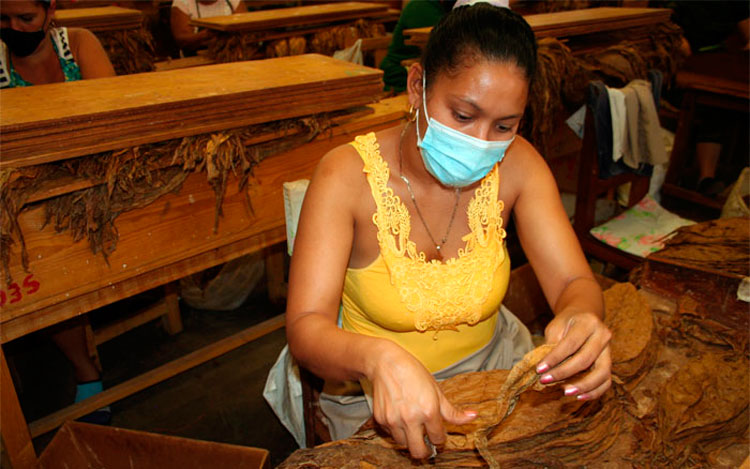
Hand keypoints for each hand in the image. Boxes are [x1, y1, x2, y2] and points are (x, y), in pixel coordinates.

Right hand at [368, 344, 476, 458]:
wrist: (387, 363)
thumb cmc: (414, 374)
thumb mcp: (437, 391)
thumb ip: (453, 411)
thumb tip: (474, 417)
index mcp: (429, 411)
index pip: (438, 439)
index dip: (439, 437)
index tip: (437, 433)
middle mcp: (410, 418)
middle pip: (419, 452)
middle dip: (425, 450)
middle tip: (426, 444)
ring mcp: (394, 420)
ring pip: (404, 444)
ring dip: (410, 439)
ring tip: (412, 426)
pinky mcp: (380, 419)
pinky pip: (391, 434)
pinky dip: (397, 430)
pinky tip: (400, 417)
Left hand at [536, 310, 611, 400]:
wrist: (585, 317)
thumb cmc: (567, 323)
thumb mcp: (556, 327)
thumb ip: (552, 344)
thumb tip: (544, 369)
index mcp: (588, 323)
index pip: (570, 344)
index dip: (554, 358)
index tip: (539, 370)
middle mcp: (603, 335)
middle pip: (585, 359)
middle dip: (564, 373)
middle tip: (545, 381)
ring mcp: (609, 350)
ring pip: (601, 373)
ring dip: (583, 386)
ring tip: (565, 392)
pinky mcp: (610, 363)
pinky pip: (606, 381)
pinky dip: (594, 392)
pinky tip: (580, 397)